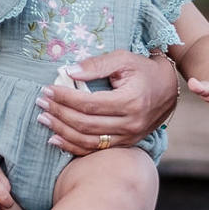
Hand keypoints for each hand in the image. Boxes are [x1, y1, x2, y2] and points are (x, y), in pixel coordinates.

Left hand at [35, 50, 176, 154]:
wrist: (168, 88)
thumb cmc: (143, 70)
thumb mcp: (122, 59)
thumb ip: (96, 65)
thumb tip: (68, 71)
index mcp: (130, 101)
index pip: (89, 104)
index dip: (65, 98)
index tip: (48, 90)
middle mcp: (131, 123)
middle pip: (86, 124)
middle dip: (59, 114)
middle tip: (41, 103)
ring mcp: (129, 137)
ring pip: (88, 141)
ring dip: (62, 132)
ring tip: (44, 120)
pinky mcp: (126, 144)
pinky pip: (95, 150)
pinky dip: (73, 146)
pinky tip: (57, 139)